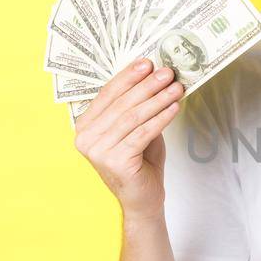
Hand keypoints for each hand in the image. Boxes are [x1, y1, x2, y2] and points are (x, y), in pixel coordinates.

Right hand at [73, 58, 184, 216]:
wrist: (142, 198)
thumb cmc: (140, 161)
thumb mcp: (135, 128)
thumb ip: (136, 105)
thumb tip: (153, 74)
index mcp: (85, 125)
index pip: (107, 94)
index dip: (128, 77)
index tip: (148, 63)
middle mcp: (86, 138)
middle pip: (121, 104)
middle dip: (147, 86)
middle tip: (167, 73)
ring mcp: (98, 151)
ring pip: (132, 117)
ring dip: (157, 100)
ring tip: (176, 88)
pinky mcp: (115, 162)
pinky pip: (142, 133)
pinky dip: (160, 118)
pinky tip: (174, 108)